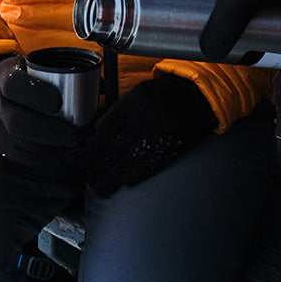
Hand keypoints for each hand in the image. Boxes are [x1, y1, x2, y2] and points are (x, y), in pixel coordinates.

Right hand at [0, 54, 86, 176]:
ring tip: (83, 139)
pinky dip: (52, 154)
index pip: (14, 86)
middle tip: (83, 132)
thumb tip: (102, 85)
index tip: (59, 102)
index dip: (37, 96)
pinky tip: (68, 147)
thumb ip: (66, 70)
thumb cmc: (23, 77)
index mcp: (4, 79)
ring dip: (59, 145)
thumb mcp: (36, 64)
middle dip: (55, 131)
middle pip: (19, 123)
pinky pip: (28, 157)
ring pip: (25, 144)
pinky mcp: (5, 148)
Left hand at [85, 75, 216, 195]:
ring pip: (128, 162)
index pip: (104, 129)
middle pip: (113, 149)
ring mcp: (159, 133)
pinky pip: (148, 166)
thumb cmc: (161, 95)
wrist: (196, 96)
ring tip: (102, 188)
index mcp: (133, 102)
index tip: (84, 159)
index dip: (92, 148)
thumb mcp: (138, 93)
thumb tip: (95, 135)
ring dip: (112, 178)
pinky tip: (125, 182)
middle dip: (98, 168)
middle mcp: (145, 117)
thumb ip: (119, 111)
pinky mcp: (172, 146)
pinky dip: (134, 176)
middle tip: (90, 178)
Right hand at [148, 0, 268, 60]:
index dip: (145, 7)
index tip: (147, 28)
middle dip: (172, 13)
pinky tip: (219, 17)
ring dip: (191, 7)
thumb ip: (224, 29)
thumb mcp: (240, 0)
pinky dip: (207, 0)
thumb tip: (210, 54)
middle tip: (178, 36)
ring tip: (200, 31)